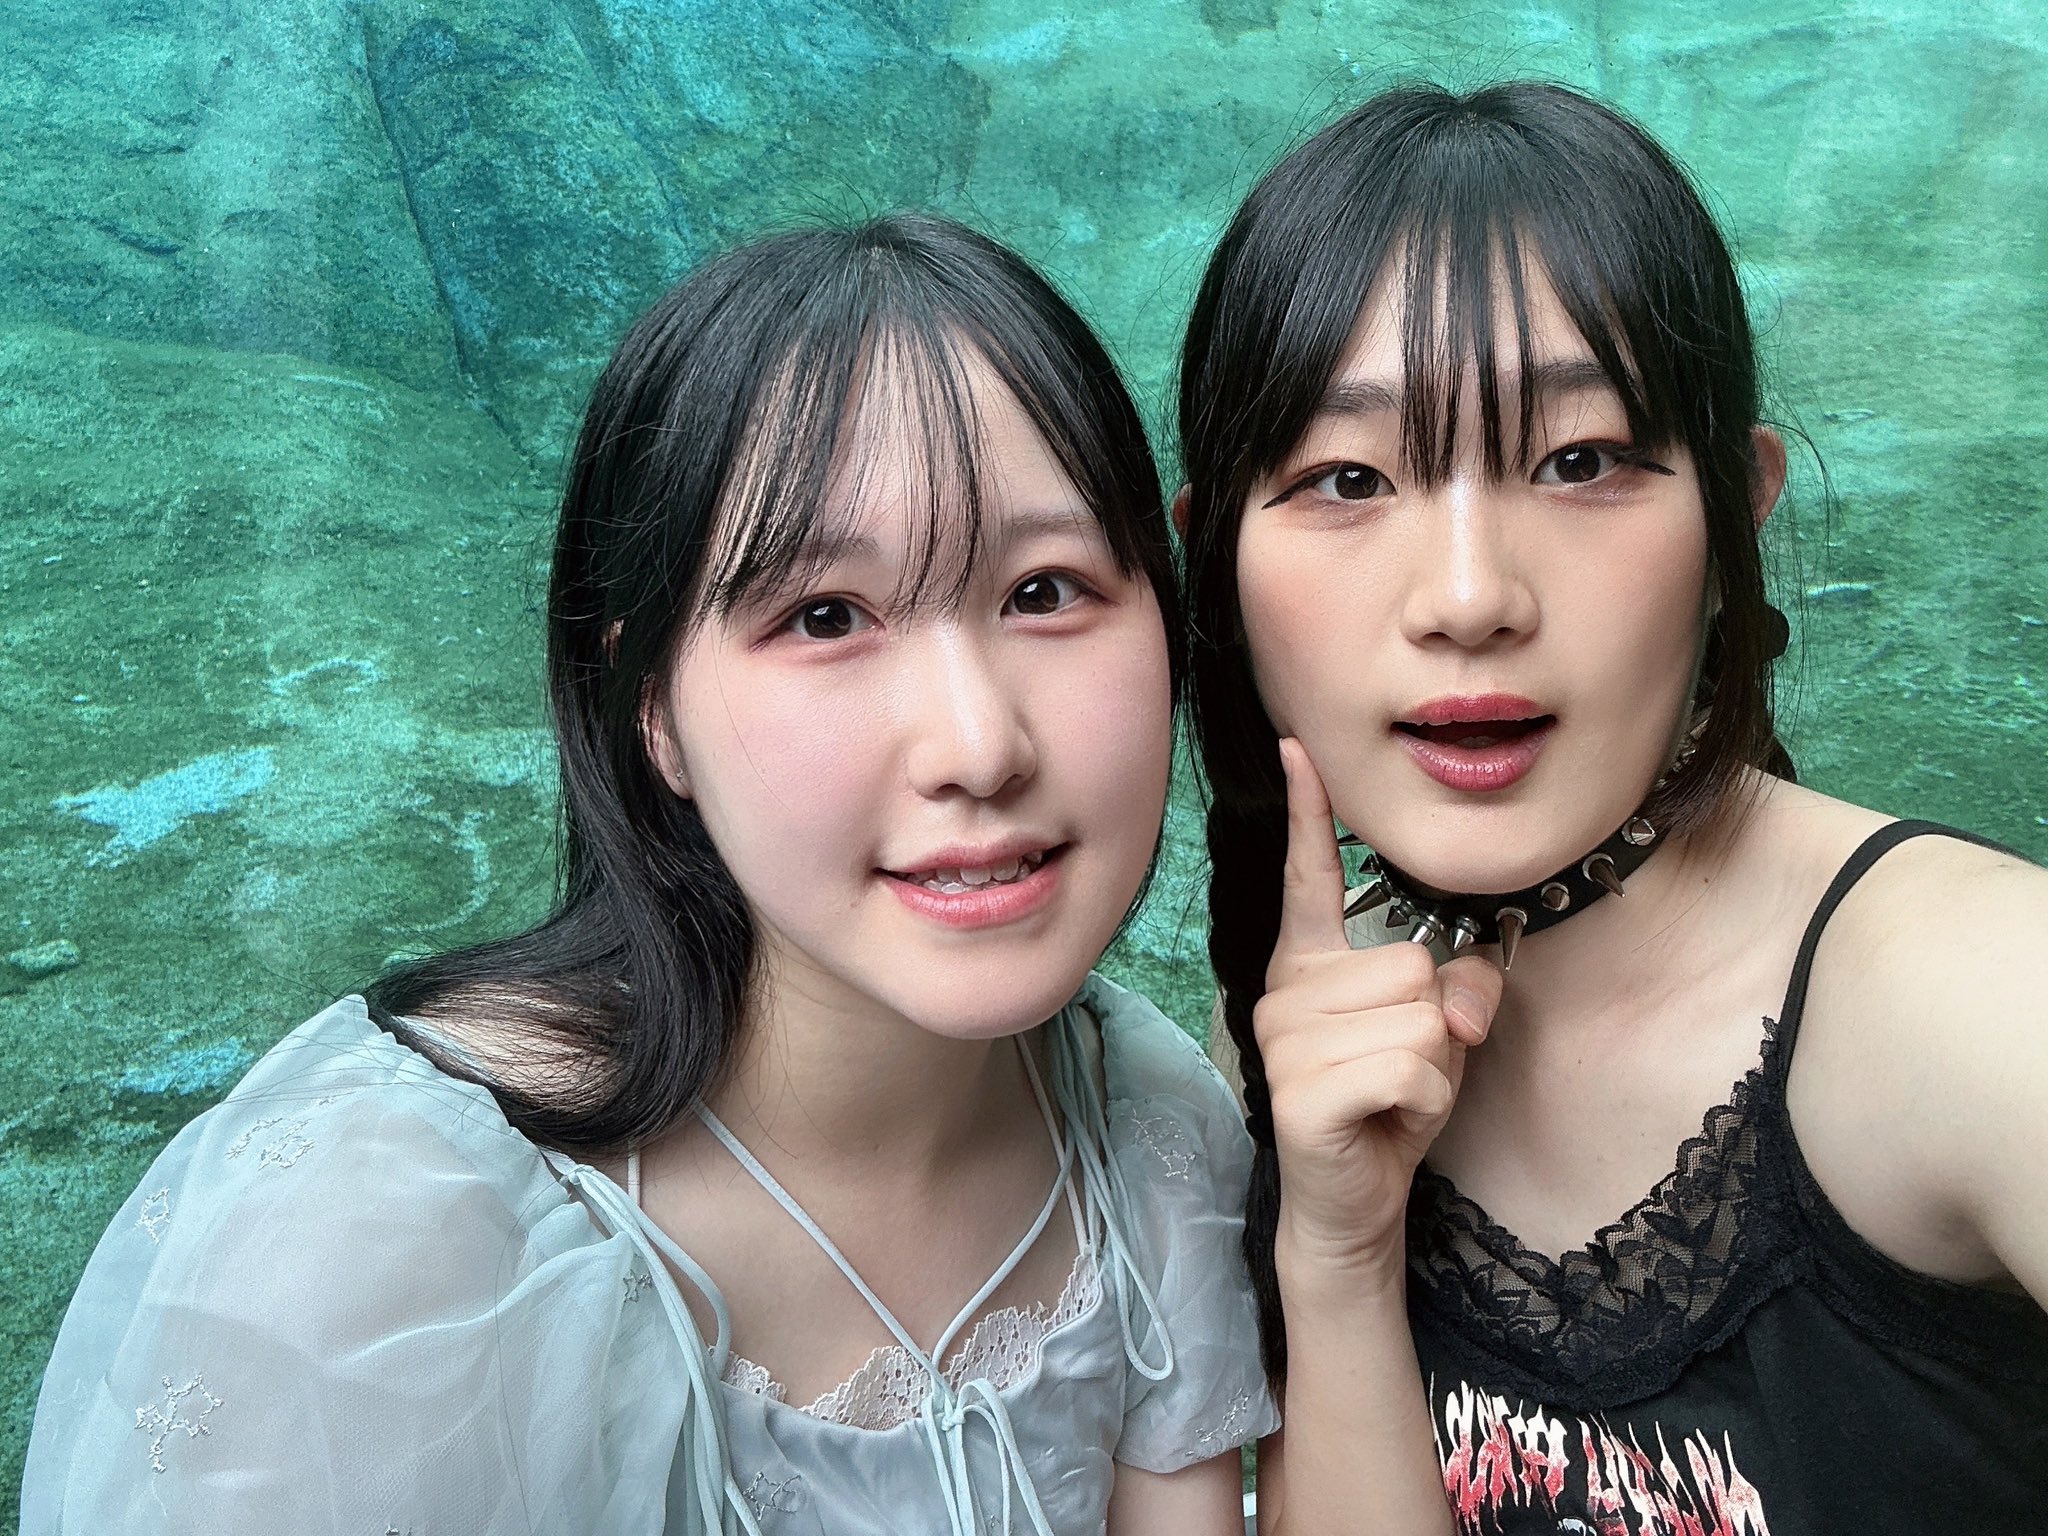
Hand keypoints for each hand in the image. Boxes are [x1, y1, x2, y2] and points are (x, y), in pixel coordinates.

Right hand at [1256, 738, 1503, 1285]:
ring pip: (1419, 1018)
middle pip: (1411, 965)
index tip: (1299, 747)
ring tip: (1396, 1097)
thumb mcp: (1435, 1036)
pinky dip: (1426, 1101)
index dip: (1310, 813)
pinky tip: (1389, 1122)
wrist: (1350, 1203)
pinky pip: (1412, 1067)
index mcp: (1308, 965)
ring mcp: (1286, 1041)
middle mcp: (1285, 991)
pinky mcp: (1303, 1090)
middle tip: (1406, 1070)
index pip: (1306, 877)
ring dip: (1435, 1068)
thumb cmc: (1388, 1106)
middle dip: (1438, 1023)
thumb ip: (1457, 991)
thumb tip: (1465, 997)